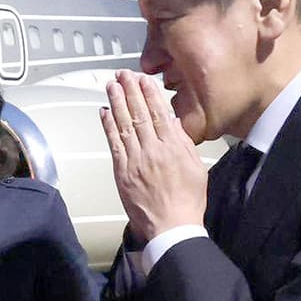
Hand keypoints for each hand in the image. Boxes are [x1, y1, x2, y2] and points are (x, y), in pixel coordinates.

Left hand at [101, 70, 207, 242]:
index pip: (159, 113)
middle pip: (139, 114)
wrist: (171, 226)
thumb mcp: (196, 167)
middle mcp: (153, 150)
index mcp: (173, 147)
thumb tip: (172, 122)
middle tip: (123, 74)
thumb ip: (183, 142)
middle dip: (129, 91)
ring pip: (124, 125)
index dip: (149, 94)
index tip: (143, 79)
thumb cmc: (188, 200)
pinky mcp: (122, 172)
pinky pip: (114, 144)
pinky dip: (108, 126)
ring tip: (111, 86)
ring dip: (116, 103)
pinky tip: (104, 112)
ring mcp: (135, 160)